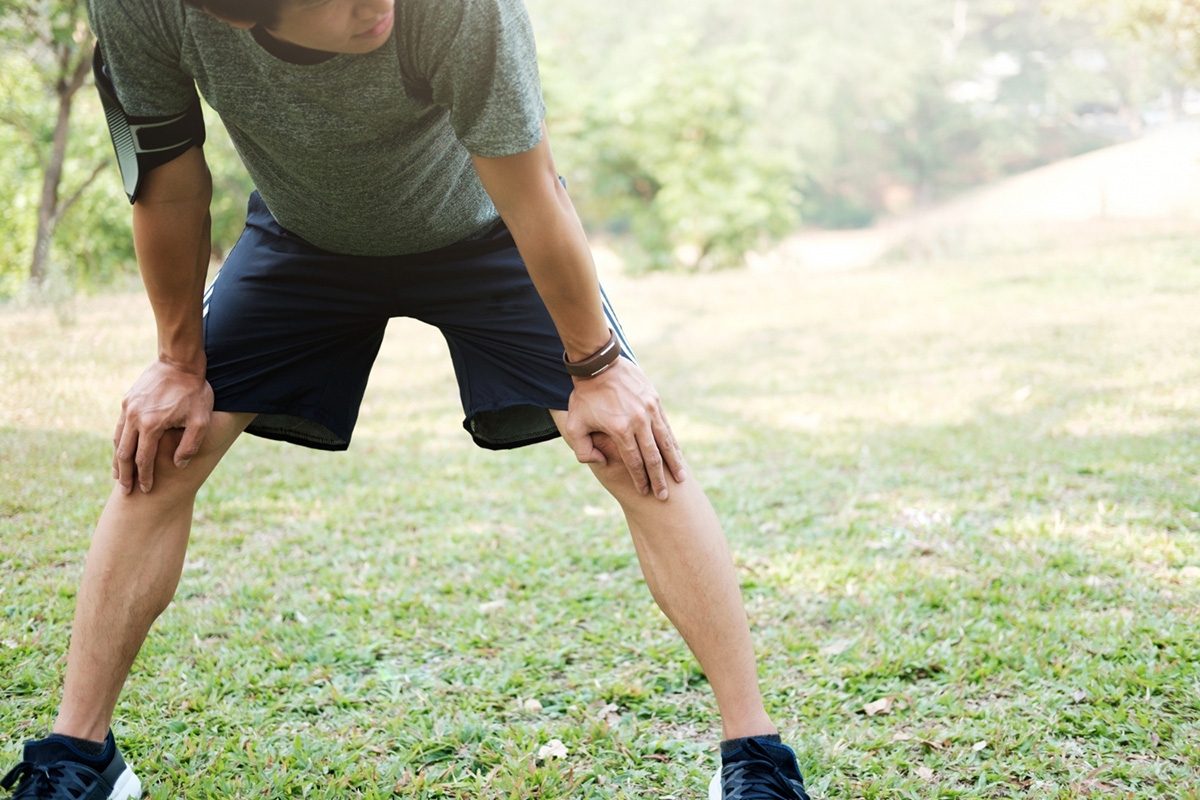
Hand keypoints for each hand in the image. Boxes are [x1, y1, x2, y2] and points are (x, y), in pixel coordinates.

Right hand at [113, 360, 212, 493]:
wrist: (179, 361)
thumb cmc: (194, 392)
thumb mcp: (201, 420)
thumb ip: (190, 445)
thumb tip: (178, 465)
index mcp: (151, 425)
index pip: (145, 459)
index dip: (145, 476)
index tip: (146, 489)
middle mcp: (134, 418)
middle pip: (125, 453)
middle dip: (125, 474)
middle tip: (126, 491)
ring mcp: (128, 408)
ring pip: (118, 440)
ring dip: (117, 460)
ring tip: (118, 476)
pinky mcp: (127, 400)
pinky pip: (119, 426)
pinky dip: (118, 442)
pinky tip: (120, 451)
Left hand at [561, 358, 686, 499]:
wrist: (599, 364)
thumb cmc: (584, 396)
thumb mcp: (574, 424)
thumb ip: (582, 449)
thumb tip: (599, 462)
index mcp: (619, 429)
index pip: (634, 461)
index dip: (640, 479)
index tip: (644, 492)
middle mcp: (638, 420)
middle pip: (653, 456)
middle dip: (659, 478)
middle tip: (664, 496)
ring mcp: (649, 409)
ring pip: (665, 442)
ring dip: (673, 462)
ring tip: (680, 479)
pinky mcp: (655, 400)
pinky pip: (666, 426)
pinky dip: (672, 443)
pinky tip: (677, 454)